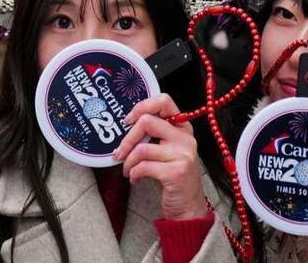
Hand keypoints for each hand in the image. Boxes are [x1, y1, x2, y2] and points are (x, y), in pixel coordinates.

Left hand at [112, 94, 208, 220]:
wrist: (187, 207)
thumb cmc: (171, 177)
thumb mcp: (166, 151)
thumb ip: (153, 135)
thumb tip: (126, 125)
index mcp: (183, 128)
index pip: (164, 101)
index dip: (142, 106)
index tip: (128, 120)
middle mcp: (186, 138)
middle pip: (147, 122)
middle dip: (127, 139)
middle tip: (119, 152)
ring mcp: (183, 154)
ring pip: (142, 148)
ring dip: (128, 161)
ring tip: (127, 169)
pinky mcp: (176, 172)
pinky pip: (143, 166)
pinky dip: (133, 173)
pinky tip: (135, 179)